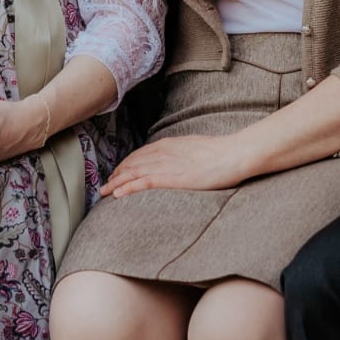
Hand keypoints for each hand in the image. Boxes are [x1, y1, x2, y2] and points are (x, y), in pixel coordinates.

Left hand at [101, 135, 250, 197]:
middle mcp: (163, 152)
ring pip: (133, 173)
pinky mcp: (172, 178)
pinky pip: (143, 183)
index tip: (117, 173)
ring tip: (105, 192)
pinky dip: (127, 188)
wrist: (234, 154)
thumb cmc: (221, 153)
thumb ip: (183, 153)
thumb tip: (179, 160)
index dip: (126, 164)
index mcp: (169, 144)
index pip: (140, 154)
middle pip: (132, 163)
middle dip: (117, 174)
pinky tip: (117, 195)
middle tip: (105, 185)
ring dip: (116, 183)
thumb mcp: (196, 148)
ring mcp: (166, 165)